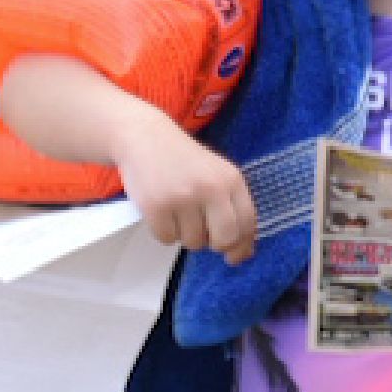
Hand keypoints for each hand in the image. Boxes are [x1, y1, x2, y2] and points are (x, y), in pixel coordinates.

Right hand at [111, 117, 256, 264]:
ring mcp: (183, 198)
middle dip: (213, 244)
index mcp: (231, 179)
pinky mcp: (156, 207)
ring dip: (184, 234)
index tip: (231, 253)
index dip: (240, 244)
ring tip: (176, 210)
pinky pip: (167, 239)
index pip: (247, 223)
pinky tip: (161, 211)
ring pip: (193, 243)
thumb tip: (243, 254)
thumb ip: (233, 210)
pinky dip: (163, 231)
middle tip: (201, 231)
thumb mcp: (216, 175)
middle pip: (224, 240)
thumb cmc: (183, 161)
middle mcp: (210, 188)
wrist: (144, 138)